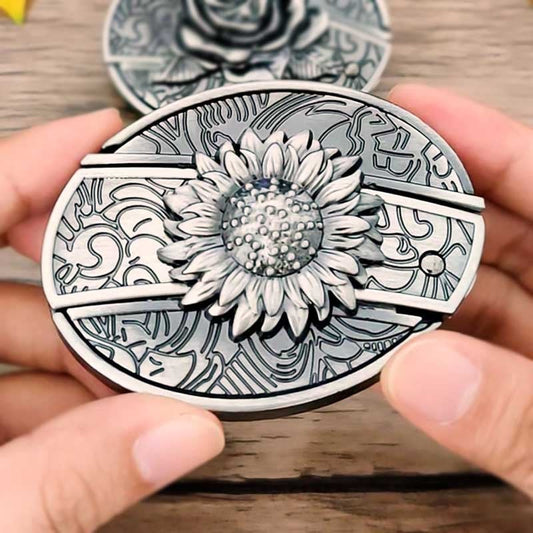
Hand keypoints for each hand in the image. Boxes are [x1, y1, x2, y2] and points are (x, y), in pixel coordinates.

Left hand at [0, 111, 224, 531]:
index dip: (42, 159)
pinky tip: (81, 424)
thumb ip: (68, 481)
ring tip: (124, 382)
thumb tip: (180, 434)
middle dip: (81, 281)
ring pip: (0, 329)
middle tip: (142, 288)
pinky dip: (41, 396)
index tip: (104, 133)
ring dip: (70, 354)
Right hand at [382, 84, 532, 498]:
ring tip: (362, 259)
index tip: (413, 110)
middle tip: (361, 194)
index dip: (478, 139)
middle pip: (504, 226)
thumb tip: (422, 376)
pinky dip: (432, 337)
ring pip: (481, 289)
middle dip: (427, 207)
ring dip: (419, 278)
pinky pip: (475, 345)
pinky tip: (395, 330)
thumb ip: (528, 421)